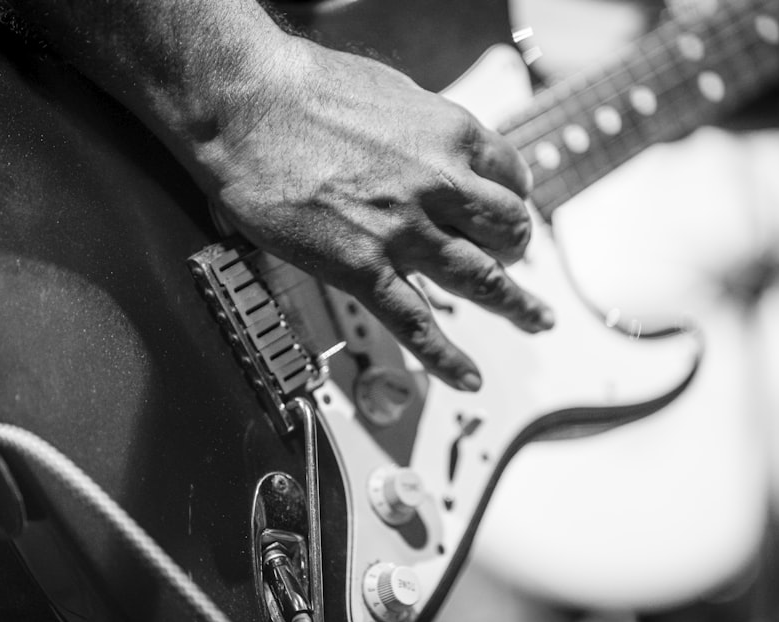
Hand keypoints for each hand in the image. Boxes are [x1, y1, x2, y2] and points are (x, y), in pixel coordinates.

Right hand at [205, 38, 553, 391]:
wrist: (244, 105)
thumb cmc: (303, 88)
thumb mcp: (390, 91)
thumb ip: (424, 130)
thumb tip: (433, 150)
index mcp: (450, 135)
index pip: (513, 177)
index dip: (516, 197)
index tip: (510, 210)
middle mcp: (439, 185)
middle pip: (509, 231)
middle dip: (518, 250)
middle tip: (515, 261)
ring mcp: (404, 231)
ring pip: (482, 279)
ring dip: (517, 305)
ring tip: (535, 321)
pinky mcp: (363, 269)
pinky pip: (418, 325)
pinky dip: (448, 358)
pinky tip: (468, 375)